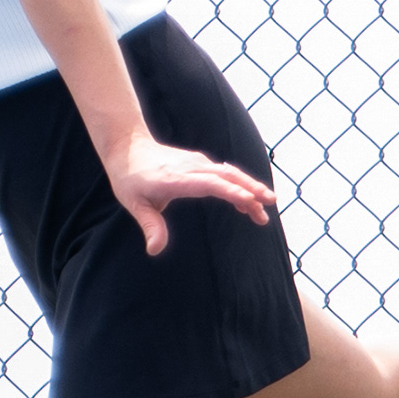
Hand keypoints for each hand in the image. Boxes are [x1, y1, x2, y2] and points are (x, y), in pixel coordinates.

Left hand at [104, 133, 276, 256]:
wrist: (128, 147)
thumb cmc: (129, 178)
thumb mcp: (134, 203)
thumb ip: (150, 226)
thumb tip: (154, 251)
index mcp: (176, 178)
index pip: (209, 184)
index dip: (230, 192)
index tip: (249, 201)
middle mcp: (191, 167)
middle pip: (227, 176)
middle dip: (250, 188)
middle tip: (271, 204)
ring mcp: (197, 163)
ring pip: (229, 173)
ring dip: (249, 187)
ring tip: (266, 207)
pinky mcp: (200, 163)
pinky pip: (224, 173)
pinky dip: (240, 184)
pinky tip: (249, 199)